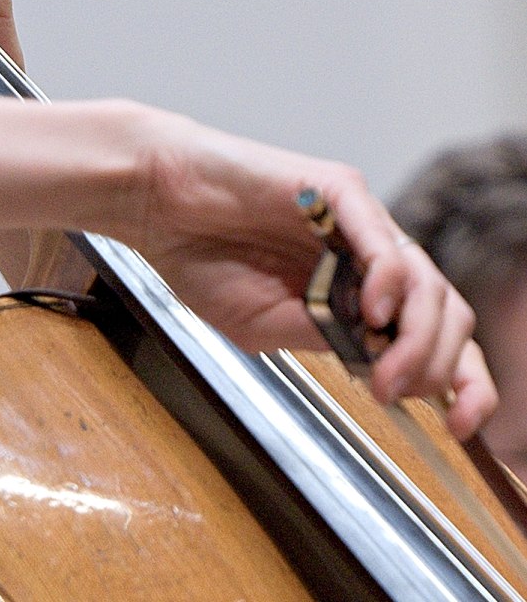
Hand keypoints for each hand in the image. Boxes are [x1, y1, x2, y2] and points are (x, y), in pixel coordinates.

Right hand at [117, 104, 495, 437]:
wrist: (153, 204)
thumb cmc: (198, 257)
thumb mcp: (263, 326)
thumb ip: (322, 339)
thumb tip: (383, 367)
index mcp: (352, 290)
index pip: (433, 336)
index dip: (462, 381)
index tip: (461, 427)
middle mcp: (366, 254)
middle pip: (445, 313)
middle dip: (438, 366)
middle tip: (393, 394)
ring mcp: (357, 220)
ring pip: (426, 282)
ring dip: (416, 336)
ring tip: (383, 368)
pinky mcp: (337, 189)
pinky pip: (384, 240)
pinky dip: (389, 281)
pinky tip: (371, 312)